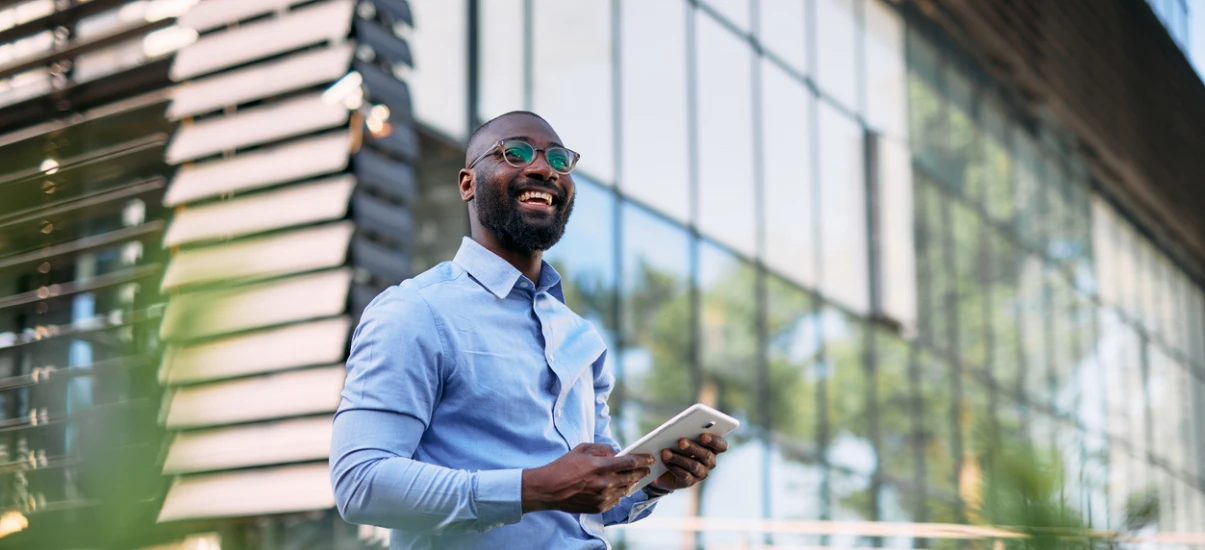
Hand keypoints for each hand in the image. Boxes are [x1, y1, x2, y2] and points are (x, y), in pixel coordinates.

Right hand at [521, 443, 653, 513]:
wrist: (549, 489)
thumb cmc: (564, 466)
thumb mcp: (582, 449)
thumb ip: (602, 449)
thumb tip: (617, 452)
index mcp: (600, 466)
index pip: (629, 462)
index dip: (642, 459)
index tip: (650, 458)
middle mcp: (604, 483)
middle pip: (631, 477)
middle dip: (641, 471)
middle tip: (647, 468)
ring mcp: (602, 497)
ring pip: (625, 490)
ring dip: (631, 483)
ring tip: (634, 478)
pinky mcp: (599, 507)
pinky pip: (616, 500)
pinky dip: (619, 493)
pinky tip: (618, 489)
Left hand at [646, 434, 728, 494]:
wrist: (663, 467)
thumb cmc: (676, 446)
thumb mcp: (681, 437)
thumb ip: (685, 432)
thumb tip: (679, 430)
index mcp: (712, 448)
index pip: (721, 445)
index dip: (714, 441)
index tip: (703, 436)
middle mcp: (710, 462)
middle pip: (706, 455)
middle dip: (693, 448)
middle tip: (681, 442)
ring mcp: (700, 473)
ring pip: (694, 466)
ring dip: (679, 457)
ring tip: (666, 452)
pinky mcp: (689, 482)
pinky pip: (684, 475)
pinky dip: (673, 467)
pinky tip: (665, 460)